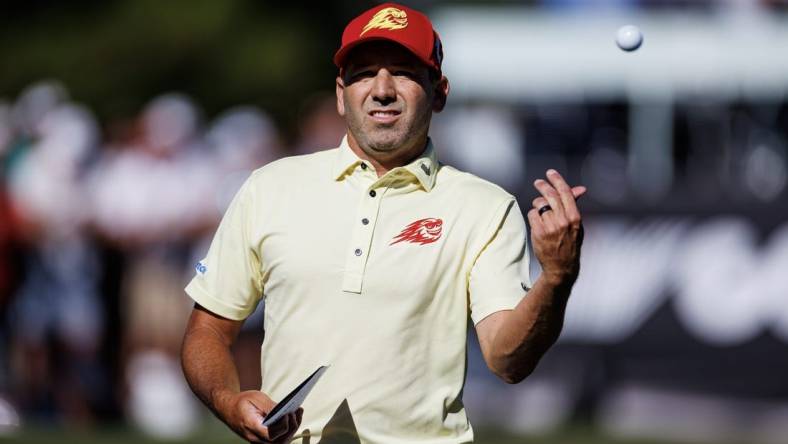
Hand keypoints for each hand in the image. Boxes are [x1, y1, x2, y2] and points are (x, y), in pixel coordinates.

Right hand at [217, 390, 302, 442]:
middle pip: (278, 441)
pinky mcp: (263, 439)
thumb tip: (285, 412)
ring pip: (280, 441)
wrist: (229, 409)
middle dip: (291, 427)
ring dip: (292, 428)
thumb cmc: (242, 402)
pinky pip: (278, 438)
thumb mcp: (255, 398)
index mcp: (251, 426)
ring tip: (298, 412)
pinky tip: (294, 416)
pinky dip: (288, 429)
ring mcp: (259, 440)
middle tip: (296, 412)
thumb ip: (269, 406)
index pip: (270, 435)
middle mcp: (255, 438)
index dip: (282, 427)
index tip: (288, 414)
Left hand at [527, 169, 585, 286]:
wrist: (561, 265)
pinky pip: (532, 214)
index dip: (557, 180)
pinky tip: (538, 222)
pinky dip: (533, 215)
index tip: (551, 173)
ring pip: (539, 205)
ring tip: (541, 212)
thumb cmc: (570, 242)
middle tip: (538, 182)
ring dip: (538, 205)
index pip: (565, 192)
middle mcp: (563, 221)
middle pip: (550, 195)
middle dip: (543, 185)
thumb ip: (574, 205)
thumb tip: (580, 188)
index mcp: (575, 217)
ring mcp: (550, 227)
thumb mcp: (577, 224)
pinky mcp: (539, 232)